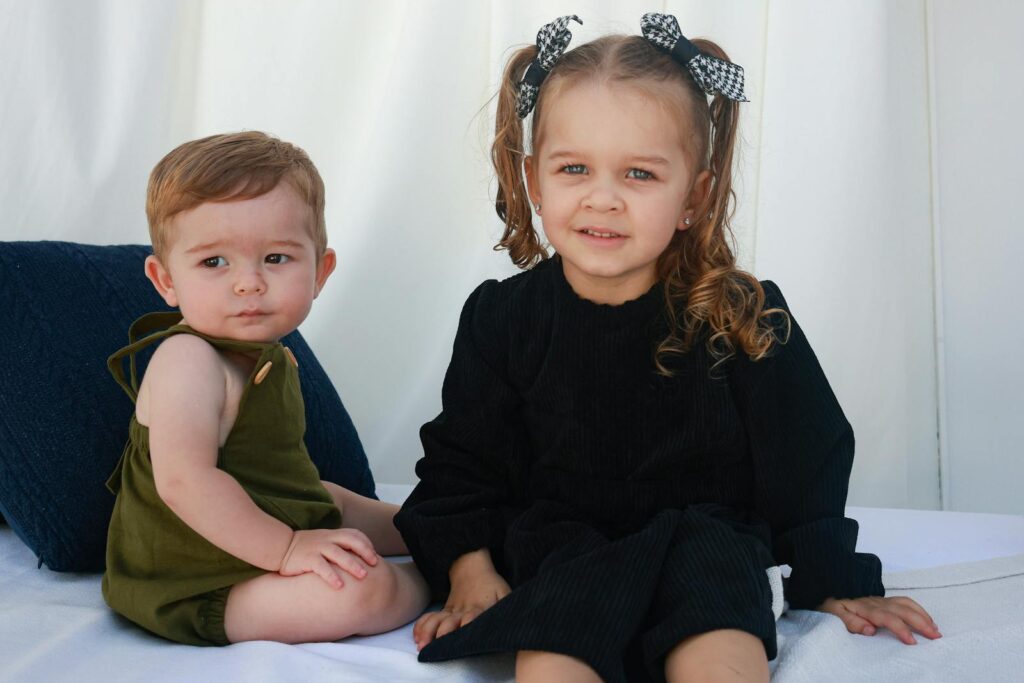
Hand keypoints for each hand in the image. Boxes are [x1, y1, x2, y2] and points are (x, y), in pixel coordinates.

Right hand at [278, 528, 379, 588]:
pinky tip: (339, 586)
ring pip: (339, 554)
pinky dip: (331, 576)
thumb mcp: (322, 541)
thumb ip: (337, 546)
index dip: (366, 544)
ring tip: (363, 576)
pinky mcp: (307, 559)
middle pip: (351, 541)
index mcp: (332, 534)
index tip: (374, 556)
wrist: (279, 546)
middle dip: (365, 552)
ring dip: (352, 564)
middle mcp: (327, 539)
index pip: (355, 534)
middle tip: (374, 564)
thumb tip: (356, 559)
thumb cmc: (304, 547)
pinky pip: (322, 567)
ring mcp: (317, 548)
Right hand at [413, 554, 510, 650]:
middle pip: (450, 621)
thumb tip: (512, 618)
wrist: (470, 565)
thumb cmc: (491, 582)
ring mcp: (451, 609)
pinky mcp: (444, 609)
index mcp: (479, 606)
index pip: (473, 616)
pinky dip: (422, 625)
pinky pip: (429, 617)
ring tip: (421, 644)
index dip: (468, 623)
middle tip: (436, 645)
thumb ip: (506, 606)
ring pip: (436, 620)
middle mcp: (463, 609)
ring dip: (428, 631)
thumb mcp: (504, 592)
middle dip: (442, 632)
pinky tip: (417, 636)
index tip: (463, 630)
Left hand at [818, 596, 941, 643]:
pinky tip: (927, 619)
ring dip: (923, 616)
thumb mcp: (833, 617)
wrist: (826, 598)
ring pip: (906, 604)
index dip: (901, 628)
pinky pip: (904, 602)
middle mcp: (875, 602)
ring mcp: (881, 600)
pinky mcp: (884, 601)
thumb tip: (870, 629)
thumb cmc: (830, 611)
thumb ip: (850, 623)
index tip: (912, 642)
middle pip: (902, 610)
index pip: (887, 617)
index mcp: (863, 607)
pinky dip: (919, 610)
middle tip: (935, 636)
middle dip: (920, 622)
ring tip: (935, 630)